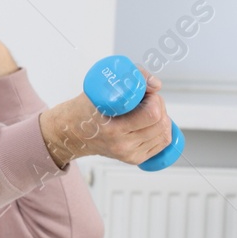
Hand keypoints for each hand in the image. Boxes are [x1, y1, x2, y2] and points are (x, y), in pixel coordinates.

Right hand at [38, 68, 175, 169]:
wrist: (72, 134)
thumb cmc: (86, 109)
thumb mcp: (101, 87)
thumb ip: (132, 78)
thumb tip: (156, 85)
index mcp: (113, 128)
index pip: (152, 114)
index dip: (154, 99)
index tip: (145, 93)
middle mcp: (122, 145)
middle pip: (161, 124)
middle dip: (159, 106)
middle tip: (147, 99)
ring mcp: (129, 154)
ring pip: (164, 135)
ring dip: (162, 118)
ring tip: (147, 110)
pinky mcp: (134, 159)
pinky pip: (161, 144)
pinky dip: (161, 131)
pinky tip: (150, 123)